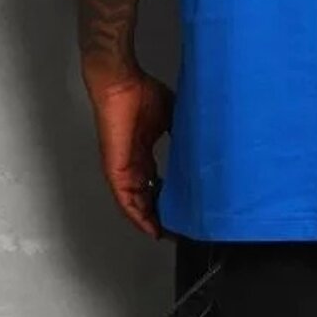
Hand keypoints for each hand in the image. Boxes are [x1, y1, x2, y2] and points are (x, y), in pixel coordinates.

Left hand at [86, 68, 173, 238]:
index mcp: (144, 151)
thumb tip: (201, 142)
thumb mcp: (171, 116)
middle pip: (145, 197)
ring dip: (148, 220)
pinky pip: (125, 199)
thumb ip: (181, 131)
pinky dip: (136, 214)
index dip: (167, 199)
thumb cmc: (141, 92)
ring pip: (135, 203)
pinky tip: (149, 226)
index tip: (181, 210)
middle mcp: (132, 163)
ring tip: (166, 233)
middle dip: (160, 214)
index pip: (155, 183)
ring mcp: (122, 167)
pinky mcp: (116, 169)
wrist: (121, 83)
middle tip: (177, 228)